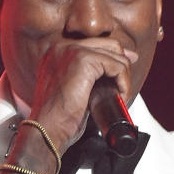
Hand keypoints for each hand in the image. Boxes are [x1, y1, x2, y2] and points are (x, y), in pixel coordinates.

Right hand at [29, 40, 137, 154]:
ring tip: (119, 97)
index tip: (124, 71)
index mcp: (57, 52)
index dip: (114, 56)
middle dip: (122, 64)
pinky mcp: (84, 60)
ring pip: (115, 54)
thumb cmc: (58, 119)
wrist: (47, 130)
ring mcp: (72, 51)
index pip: (95, 44)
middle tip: (125, 85)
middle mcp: (62, 47)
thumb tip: (112, 69)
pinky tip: (119, 96)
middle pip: (107, 44)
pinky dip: (124, 82)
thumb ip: (88, 76)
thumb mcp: (73, 91)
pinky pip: (117, 66)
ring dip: (123, 77)